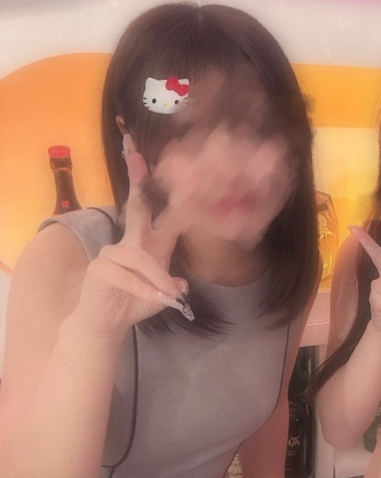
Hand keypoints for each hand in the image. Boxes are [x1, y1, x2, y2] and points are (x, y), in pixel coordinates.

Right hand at [72, 135, 198, 337]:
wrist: (107, 323)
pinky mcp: (101, 268)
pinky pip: (129, 276)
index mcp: (148, 242)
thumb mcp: (162, 292)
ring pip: (142, 257)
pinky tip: (156, 298)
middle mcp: (130, 241)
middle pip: (136, 207)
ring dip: (159, 277)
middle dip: (138, 180)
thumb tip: (182, 282)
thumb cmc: (135, 302)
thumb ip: (172, 283)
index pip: (155, 211)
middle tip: (136, 153)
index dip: (155, 189)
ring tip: (169, 295)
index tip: (150, 158)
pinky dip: (145, 288)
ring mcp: (112, 252)